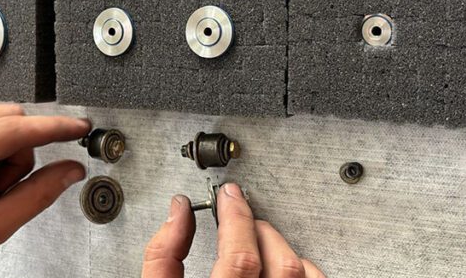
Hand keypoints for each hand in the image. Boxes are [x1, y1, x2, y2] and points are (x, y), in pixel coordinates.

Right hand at [142, 183, 324, 277]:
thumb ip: (163, 254)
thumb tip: (180, 209)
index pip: (241, 256)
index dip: (236, 216)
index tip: (228, 195)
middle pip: (279, 263)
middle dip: (257, 228)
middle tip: (238, 216)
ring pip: (300, 274)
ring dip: (282, 248)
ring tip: (259, 240)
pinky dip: (302, 269)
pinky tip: (283, 265)